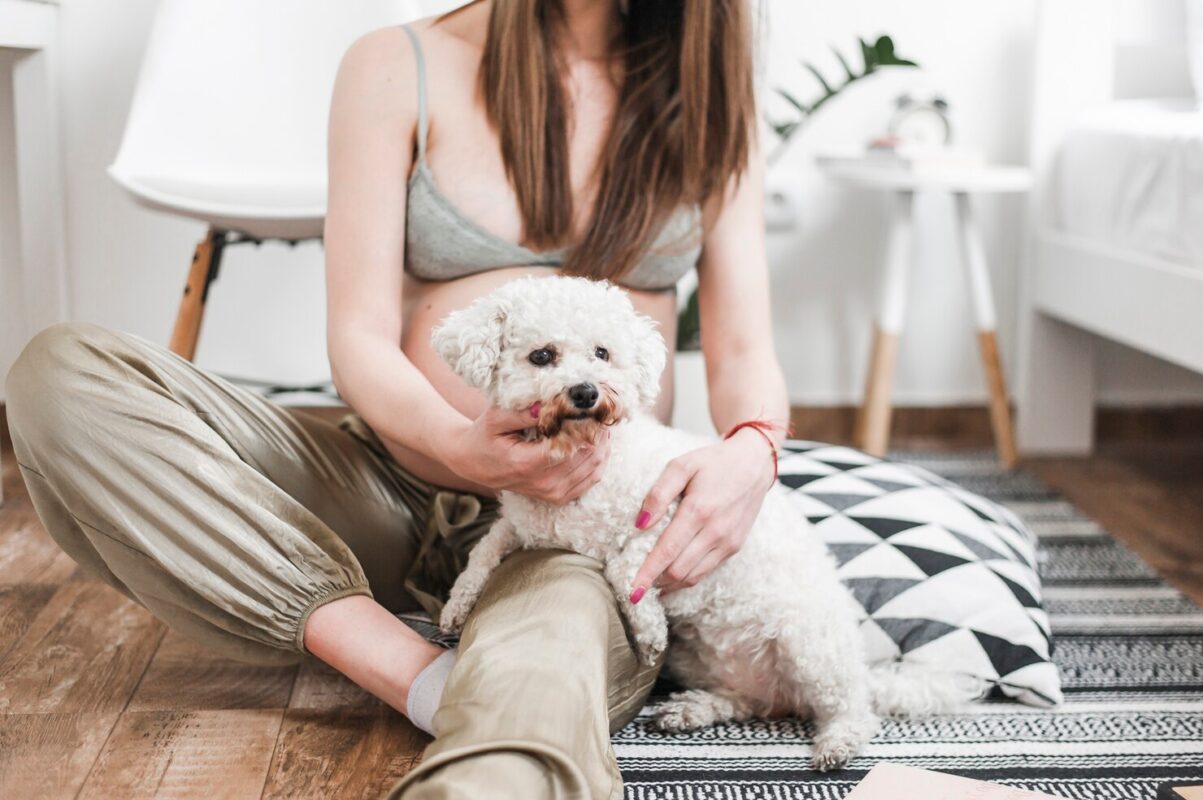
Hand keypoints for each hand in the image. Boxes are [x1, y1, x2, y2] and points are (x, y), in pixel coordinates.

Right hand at [446, 405, 610, 504]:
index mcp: (527, 463)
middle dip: (597, 434)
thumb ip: (523, 412)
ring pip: (593, 470)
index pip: (570, 445)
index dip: (585, 426)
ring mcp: (551, 493)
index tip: (590, 409)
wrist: (472, 463)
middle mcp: (543, 483)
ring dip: (601, 446)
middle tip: (601, 413)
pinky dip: (598, 462)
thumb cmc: (483, 436)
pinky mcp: (557, 497)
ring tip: (601, 425)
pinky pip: (589, 481)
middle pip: (586, 458)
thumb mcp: (495, 418)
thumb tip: (551, 404)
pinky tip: (598, 444)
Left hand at [630, 429, 774, 596]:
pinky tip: (672, 578)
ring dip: (669, 583)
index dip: (647, 574)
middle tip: (635, 582)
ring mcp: (728, 542)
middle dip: (654, 581)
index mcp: (699, 510)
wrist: (754, 464)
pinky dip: (687, 578)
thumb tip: (640, 524)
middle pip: (678, 570)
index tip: (631, 592)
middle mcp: (715, 531)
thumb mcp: (681, 466)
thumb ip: (658, 493)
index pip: (667, 552)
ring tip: (651, 581)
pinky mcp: (734, 547)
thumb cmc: (713, 463)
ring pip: (693, 576)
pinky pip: (706, 571)